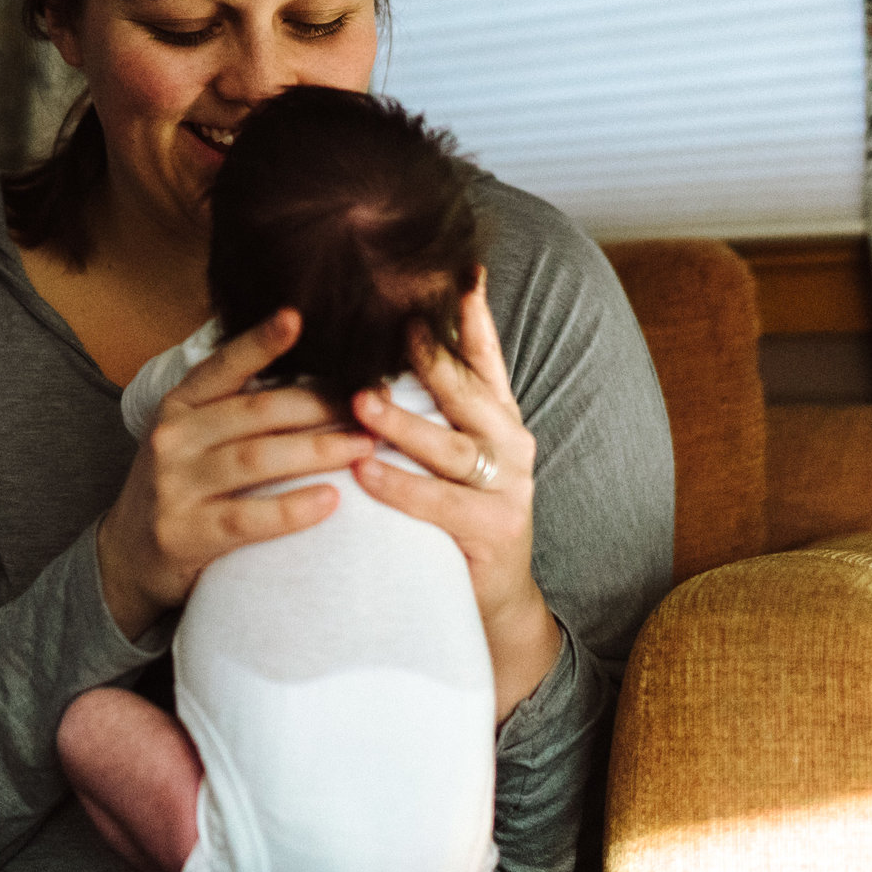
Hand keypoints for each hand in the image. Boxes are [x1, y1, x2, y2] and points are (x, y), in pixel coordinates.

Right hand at [97, 310, 371, 641]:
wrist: (128, 556)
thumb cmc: (180, 487)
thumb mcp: (191, 436)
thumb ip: (232, 408)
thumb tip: (311, 376)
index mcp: (178, 405)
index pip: (223, 366)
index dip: (259, 342)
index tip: (296, 317)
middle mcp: (172, 437)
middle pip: (256, 412)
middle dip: (319, 405)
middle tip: (369, 405)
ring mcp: (175, 485)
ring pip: (257, 459)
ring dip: (318, 450)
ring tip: (363, 446)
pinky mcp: (185, 533)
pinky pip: (248, 517)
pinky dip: (292, 508)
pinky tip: (331, 500)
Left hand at [350, 272, 561, 719]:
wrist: (492, 600)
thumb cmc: (455, 516)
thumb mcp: (447, 452)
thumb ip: (428, 405)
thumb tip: (379, 341)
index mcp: (499, 417)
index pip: (485, 357)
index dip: (473, 316)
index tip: (459, 272)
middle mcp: (510, 445)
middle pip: (468, 393)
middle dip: (431, 359)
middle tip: (394, 328)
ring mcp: (509, 488)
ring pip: (452, 448)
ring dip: (404, 424)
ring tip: (360, 404)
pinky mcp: (495, 530)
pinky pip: (441, 504)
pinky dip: (402, 488)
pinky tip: (366, 474)